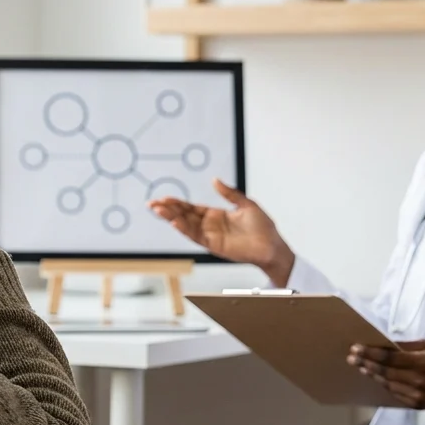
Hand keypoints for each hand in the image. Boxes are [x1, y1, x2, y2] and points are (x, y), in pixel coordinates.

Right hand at [147, 179, 294, 285]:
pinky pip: (196, 236)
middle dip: (168, 210)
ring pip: (186, 226)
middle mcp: (209, 226)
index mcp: (215, 215)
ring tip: (158, 210)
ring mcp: (210, 236)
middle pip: (184, 216)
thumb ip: (229, 193)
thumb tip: (214, 180)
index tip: (163, 197)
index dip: (177, 203)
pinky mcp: (213, 245)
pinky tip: (175, 222)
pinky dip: (184, 229)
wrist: (272, 245)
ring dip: (171, 218)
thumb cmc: (263, 227)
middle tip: (152, 203)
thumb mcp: (246, 203)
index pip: (191, 208)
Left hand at [348, 340, 424, 408]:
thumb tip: (384, 343)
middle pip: (385, 371)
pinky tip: (376, 377)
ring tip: (360, 367)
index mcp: (422, 362)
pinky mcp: (418, 405)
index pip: (390, 357)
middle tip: (351, 357)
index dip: (370, 353)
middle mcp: (418, 380)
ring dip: (372, 375)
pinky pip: (395, 394)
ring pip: (388, 384)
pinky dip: (384, 385)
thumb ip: (408, 345)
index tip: (356, 348)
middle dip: (366, 363)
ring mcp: (418, 395)